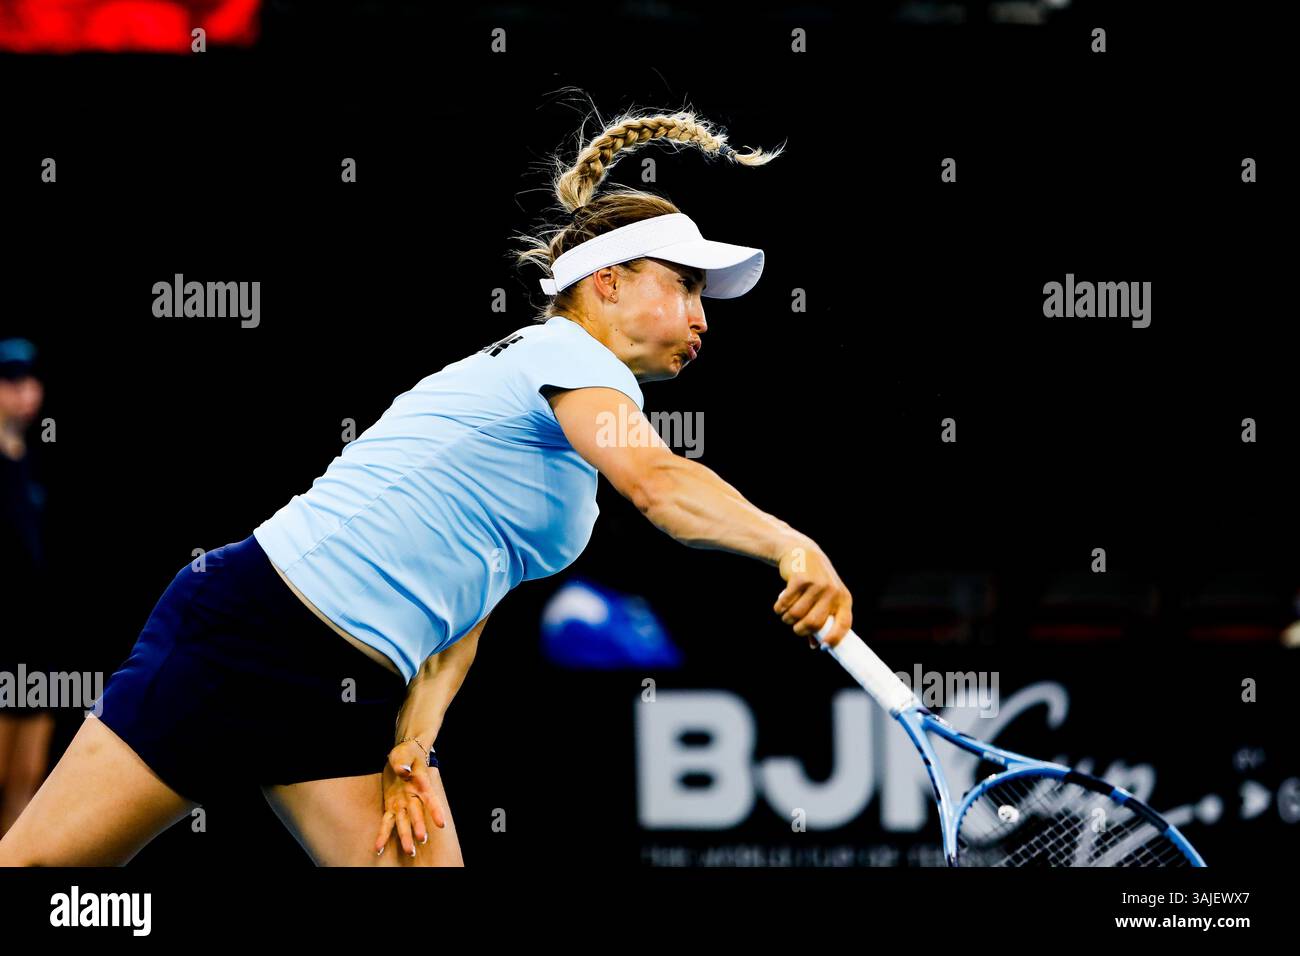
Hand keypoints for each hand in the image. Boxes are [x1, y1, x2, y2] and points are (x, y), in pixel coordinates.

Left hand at [374, 740, 445, 857]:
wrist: (403, 756)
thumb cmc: (406, 753)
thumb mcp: (404, 753)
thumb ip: (403, 762)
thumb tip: (403, 771)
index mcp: (421, 783)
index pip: (430, 798)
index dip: (436, 811)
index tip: (442, 823)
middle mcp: (413, 796)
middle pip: (416, 813)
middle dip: (418, 826)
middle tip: (421, 839)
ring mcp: (402, 803)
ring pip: (404, 821)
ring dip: (406, 836)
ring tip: (409, 851)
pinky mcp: (391, 806)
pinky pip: (387, 822)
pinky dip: (383, 835)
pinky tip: (378, 847)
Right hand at [775, 541, 852, 648]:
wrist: (801, 552)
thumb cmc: (814, 582)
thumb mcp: (823, 599)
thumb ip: (821, 621)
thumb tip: (816, 645)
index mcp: (843, 599)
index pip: (843, 624)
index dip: (834, 638)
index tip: (824, 647)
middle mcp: (833, 592)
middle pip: (814, 623)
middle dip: (800, 630)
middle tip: (795, 628)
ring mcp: (817, 585)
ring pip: (797, 614)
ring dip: (787, 618)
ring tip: (786, 613)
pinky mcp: (800, 579)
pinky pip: (786, 603)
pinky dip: (779, 607)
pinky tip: (780, 604)